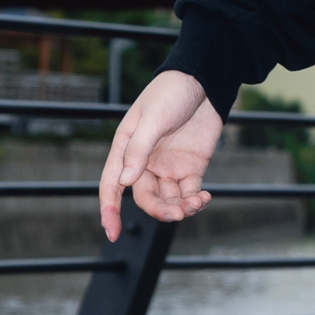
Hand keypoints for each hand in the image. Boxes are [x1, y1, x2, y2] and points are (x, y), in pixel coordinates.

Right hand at [99, 69, 224, 239]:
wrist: (204, 80)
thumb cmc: (171, 93)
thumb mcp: (152, 119)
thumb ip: (139, 150)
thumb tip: (124, 182)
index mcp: (126, 149)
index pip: (112, 185)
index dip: (110, 210)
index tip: (113, 233)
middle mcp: (145, 162)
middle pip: (146, 197)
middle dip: (160, 210)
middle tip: (178, 213)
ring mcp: (169, 166)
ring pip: (169, 199)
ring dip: (180, 208)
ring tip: (196, 204)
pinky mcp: (191, 167)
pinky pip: (189, 192)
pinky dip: (196, 200)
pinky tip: (204, 198)